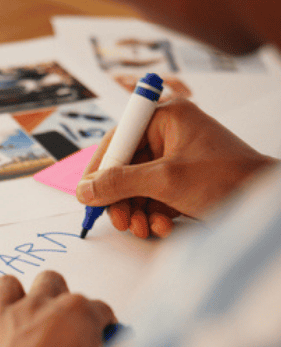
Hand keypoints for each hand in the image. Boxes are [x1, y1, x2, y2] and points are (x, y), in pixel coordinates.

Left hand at [0, 272, 114, 346]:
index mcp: (73, 315)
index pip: (97, 309)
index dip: (100, 326)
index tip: (99, 342)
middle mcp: (35, 307)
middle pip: (50, 281)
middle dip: (56, 297)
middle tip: (56, 324)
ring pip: (5, 285)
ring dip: (12, 299)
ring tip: (16, 322)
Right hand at [76, 99, 276, 237]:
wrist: (266, 205)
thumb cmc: (227, 180)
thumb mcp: (165, 181)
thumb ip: (119, 183)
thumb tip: (83, 190)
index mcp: (166, 117)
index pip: (117, 140)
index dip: (99, 169)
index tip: (86, 194)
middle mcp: (169, 134)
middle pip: (124, 167)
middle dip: (120, 199)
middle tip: (119, 221)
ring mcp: (176, 158)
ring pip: (136, 187)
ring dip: (135, 212)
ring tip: (142, 229)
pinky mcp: (182, 181)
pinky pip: (152, 197)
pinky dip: (152, 215)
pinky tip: (162, 227)